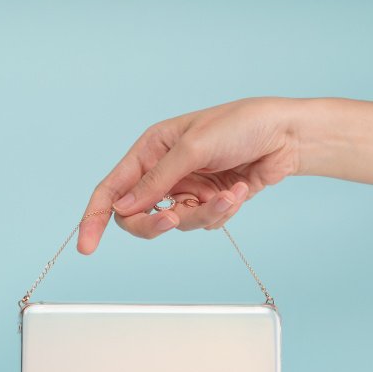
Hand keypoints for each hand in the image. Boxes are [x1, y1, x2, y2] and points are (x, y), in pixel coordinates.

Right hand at [77, 97, 301, 253]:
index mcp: (150, 150)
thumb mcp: (193, 148)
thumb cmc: (241, 125)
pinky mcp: (209, 201)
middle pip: (138, 216)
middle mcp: (164, 171)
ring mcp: (187, 189)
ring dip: (204, 213)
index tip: (86, 246)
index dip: (95, 218)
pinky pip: (204, 223)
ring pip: (177, 224)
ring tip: (229, 195)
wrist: (286, 135)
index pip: (112, 189)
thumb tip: (124, 207)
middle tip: (173, 221)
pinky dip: (222, 211)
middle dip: (156, 223)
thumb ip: (157, 180)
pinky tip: (240, 191)